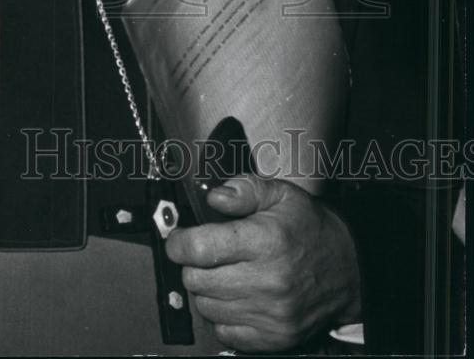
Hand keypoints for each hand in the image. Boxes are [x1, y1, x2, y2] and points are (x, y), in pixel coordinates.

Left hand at [165, 174, 360, 353]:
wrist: (349, 269)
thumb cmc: (311, 229)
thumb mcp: (281, 194)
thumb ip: (244, 190)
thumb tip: (213, 197)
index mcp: (266, 241)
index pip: (200, 248)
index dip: (179, 242)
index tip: (178, 238)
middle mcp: (267, 281)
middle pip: (196, 280)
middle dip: (192, 263)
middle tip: (207, 252)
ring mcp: (270, 314)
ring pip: (206, 306)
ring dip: (207, 289)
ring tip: (225, 272)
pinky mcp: (273, 337)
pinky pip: (224, 331)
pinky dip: (222, 314)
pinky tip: (236, 295)